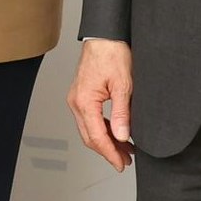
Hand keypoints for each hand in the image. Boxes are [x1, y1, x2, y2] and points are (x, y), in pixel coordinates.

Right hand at [68, 39, 133, 171]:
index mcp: (84, 101)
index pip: (97, 136)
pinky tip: (116, 132)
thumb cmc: (113, 54)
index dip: (110, 153)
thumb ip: (121, 114)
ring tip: (124, 150)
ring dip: (106, 141)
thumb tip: (122, 136)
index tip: (121, 164)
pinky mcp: (82, 95)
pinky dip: (103, 129)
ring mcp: (77, 99)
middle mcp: (76, 102)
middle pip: (90, 137)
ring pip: (89, 129)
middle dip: (108, 151)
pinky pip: (90, 119)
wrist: (105, 36)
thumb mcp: (123, 86)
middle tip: (125, 161)